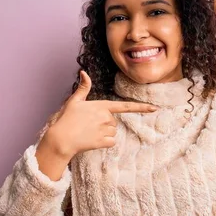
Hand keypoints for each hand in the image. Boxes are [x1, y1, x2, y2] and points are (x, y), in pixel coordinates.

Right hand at [41, 70, 157, 157]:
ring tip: (89, 132)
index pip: (125, 106)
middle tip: (88, 125)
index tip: (154, 108)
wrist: (61, 139)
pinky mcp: (103, 142)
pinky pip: (111, 142)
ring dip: (105, 133)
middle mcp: (106, 117)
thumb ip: (83, 87)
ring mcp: (105, 130)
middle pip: (114, 121)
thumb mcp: (74, 101)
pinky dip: (104, 143)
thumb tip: (84, 72)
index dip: (141, 107)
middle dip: (105, 123)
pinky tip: (92, 140)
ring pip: (113, 132)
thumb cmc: (66, 119)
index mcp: (101, 106)